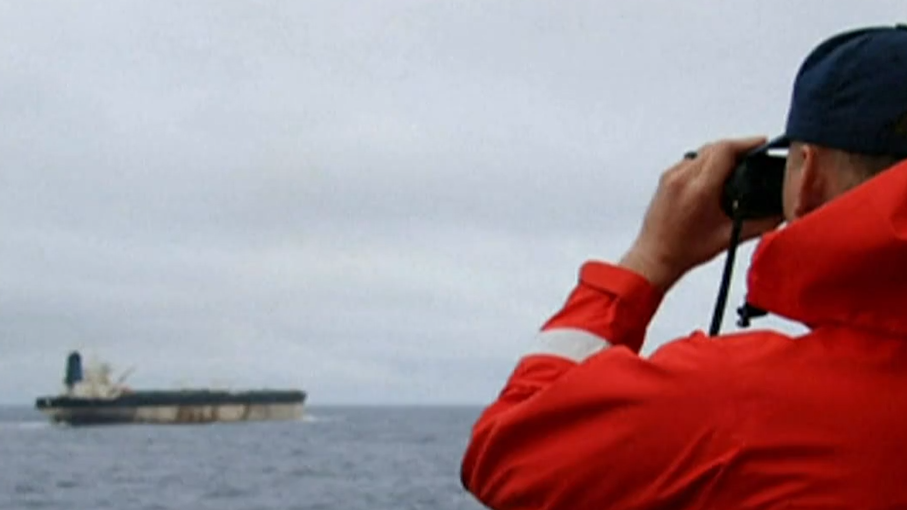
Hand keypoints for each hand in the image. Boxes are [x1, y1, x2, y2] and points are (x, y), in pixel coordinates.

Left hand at [619, 137, 783, 290]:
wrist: (655, 256)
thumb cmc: (684, 250)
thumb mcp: (728, 237)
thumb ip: (760, 223)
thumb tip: (781, 212)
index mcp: (699, 190)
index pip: (725, 150)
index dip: (747, 143)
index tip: (762, 143)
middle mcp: (682, 178)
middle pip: (715, 146)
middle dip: (738, 147)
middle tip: (754, 154)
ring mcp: (671, 176)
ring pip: (702, 151)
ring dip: (721, 152)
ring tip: (738, 164)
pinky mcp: (665, 178)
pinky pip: (690, 160)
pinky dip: (706, 161)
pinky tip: (715, 174)